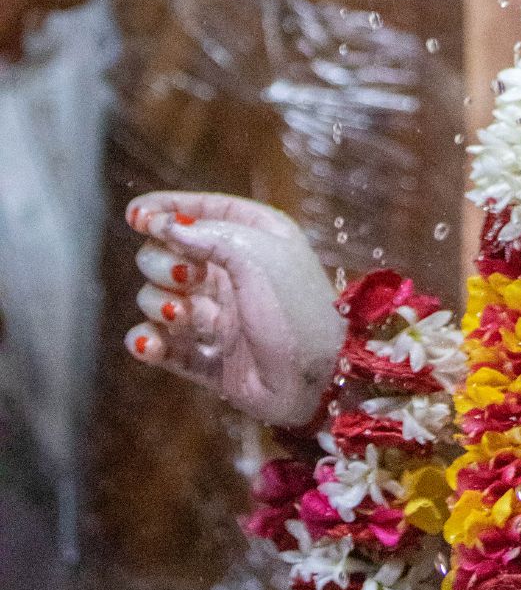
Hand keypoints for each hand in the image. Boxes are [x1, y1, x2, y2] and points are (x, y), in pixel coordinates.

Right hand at [124, 192, 345, 427]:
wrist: (316, 380)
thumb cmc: (295, 308)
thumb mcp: (257, 254)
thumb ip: (206, 234)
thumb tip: (161, 223)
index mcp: (255, 236)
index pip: (202, 211)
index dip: (166, 209)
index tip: (135, 216)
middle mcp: (235, 271)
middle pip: (169, 253)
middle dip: (164, 262)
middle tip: (188, 277)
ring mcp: (220, 316)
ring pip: (159, 297)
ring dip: (161, 304)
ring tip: (184, 316)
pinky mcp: (209, 358)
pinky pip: (163, 344)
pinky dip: (149, 343)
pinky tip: (151, 344)